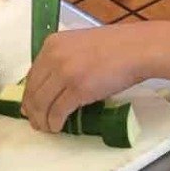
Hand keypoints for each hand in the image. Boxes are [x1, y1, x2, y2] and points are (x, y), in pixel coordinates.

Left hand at [22, 23, 150, 132]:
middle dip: (33, 110)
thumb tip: (53, 84)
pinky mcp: (77, 90)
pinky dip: (55, 122)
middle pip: (33, 91)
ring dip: (42, 120)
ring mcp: (65, 73)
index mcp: (53, 43)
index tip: (31, 106)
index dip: (30, 94)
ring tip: (47, 127)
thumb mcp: (82, 44)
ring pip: (42, 104)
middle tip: (37, 122)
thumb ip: (65, 58)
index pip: (32, 75)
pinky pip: (57, 112)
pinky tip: (58, 126)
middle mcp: (54, 57)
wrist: (139, 49)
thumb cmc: (117, 46)